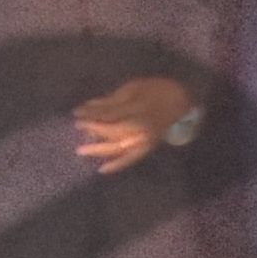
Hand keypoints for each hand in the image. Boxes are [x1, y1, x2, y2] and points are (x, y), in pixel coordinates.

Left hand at [70, 77, 188, 170]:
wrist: (181, 102)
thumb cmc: (156, 90)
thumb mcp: (133, 88)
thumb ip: (112, 99)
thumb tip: (89, 106)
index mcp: (137, 108)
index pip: (109, 114)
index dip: (91, 115)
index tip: (75, 114)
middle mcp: (140, 127)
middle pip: (112, 131)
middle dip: (93, 130)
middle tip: (77, 129)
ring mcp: (145, 139)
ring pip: (119, 147)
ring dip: (100, 149)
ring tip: (82, 150)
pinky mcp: (147, 147)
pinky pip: (131, 159)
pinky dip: (117, 165)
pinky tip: (102, 169)